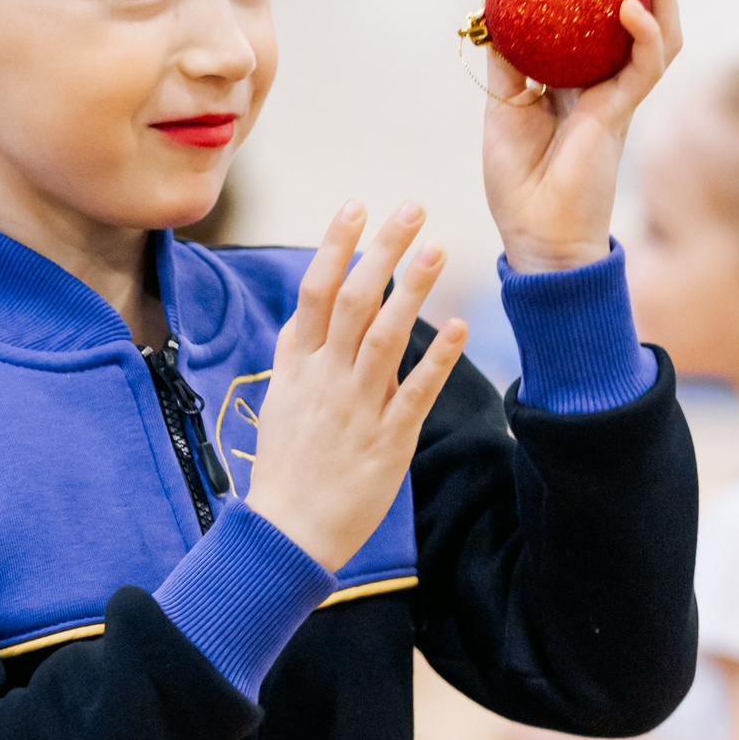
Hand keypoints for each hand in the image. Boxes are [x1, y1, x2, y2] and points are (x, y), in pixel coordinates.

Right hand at [244, 202, 468, 571]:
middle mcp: (323, 378)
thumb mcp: (281, 401)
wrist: (284, 533)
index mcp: (294, 365)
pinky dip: (437, 357)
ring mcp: (355, 407)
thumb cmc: (285, 468)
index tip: (355, 206)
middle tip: (410, 208)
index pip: (313, 290)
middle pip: (351, 299)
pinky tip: (457, 325)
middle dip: (381, 249)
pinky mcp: (387, 441)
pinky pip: (414, 391)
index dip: (334, 245)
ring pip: (383, 335)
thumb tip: (309, 315)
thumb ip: (299, 356)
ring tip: (437, 248)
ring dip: (411, 288)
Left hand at [483, 0, 681, 271]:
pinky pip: (646, 66)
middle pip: (643, 16)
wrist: (534, 233)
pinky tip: (628, 6)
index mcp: (580, 82)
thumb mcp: (503, 110)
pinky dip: (644, 33)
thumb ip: (508, 66)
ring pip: (660, 32)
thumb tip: (494, 20)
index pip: (602, 22)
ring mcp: (621, 98)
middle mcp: (608, 84)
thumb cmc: (518, 182)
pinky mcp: (624, 114)